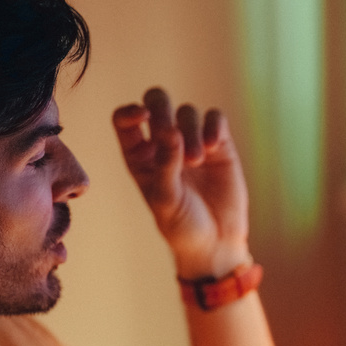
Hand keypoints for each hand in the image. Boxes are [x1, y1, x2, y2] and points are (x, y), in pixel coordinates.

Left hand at [112, 87, 251, 279]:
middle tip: (172, 131)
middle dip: (162, 109)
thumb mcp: (166, 198)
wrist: (215, 243)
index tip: (143, 117)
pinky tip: (213, 147)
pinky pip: (215, 118)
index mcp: (139, 156)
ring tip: (197, 160)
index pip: (126, 121)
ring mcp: (193, 141)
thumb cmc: (181, 226)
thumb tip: (170, 131)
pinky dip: (213, 126)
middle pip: (157, 102)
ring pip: (187, 112)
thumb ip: (166, 164)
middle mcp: (164, 144)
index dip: (130, 112)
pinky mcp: (220, 145)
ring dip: (191, 131)